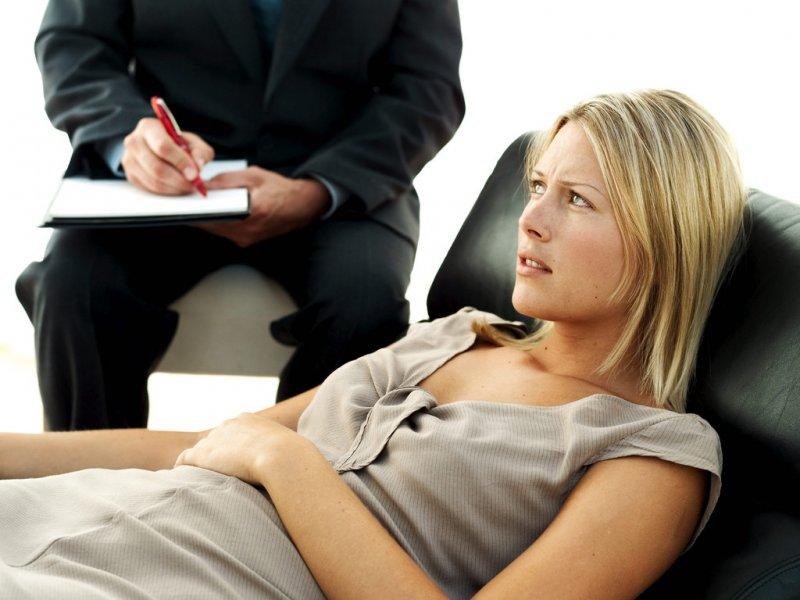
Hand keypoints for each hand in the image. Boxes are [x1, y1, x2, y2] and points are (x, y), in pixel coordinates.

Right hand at [121, 117, 214, 194]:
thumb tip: (198, 165)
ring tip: (188, 185)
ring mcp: (129, 160)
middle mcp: (134, 142)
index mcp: (149, 127)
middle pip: (157, 167)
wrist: (160, 148)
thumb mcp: (193, 142)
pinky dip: (168, 191)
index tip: (195, 173)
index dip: (180, 162)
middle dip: (179, 179)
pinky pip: (150, 189)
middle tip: (194, 184)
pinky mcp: (131, 176)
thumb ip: (200, 152)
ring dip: (175, 187)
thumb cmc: (177, 144)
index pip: (163, 146)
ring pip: (154, 181)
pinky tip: (177, 187)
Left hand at [174, 412, 307, 484]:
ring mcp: (215, 438)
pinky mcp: (203, 454)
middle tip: (219, 474)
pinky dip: (182, 468)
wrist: (283, 458)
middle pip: (216, 439)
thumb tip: (299, 465)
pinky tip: (182, 478)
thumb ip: (285, 453)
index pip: (234, 432)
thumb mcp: (290, 449)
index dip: (233, 448)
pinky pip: (185, 459)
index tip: (236, 462)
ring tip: (201, 480)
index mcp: (249, 420)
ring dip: (201, 464)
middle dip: (216, 453)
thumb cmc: (293, 458)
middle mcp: (229, 424)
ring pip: (201, 450)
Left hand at [197, 167, 331, 246]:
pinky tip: (213, 212)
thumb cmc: (280, 189)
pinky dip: (217, 223)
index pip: (215, 216)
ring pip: (217, 230)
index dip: (196, 211)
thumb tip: (204, 184)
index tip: (184, 204)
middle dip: (198, 214)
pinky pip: (225, 232)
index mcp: (252, 212)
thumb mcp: (254, 176)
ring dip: (207, 219)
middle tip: (186, 203)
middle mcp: (248, 230)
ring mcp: (247, 238)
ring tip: (197, 206)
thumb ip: (227, 179)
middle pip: (212, 226)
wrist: (302, 206)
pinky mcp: (247, 241)